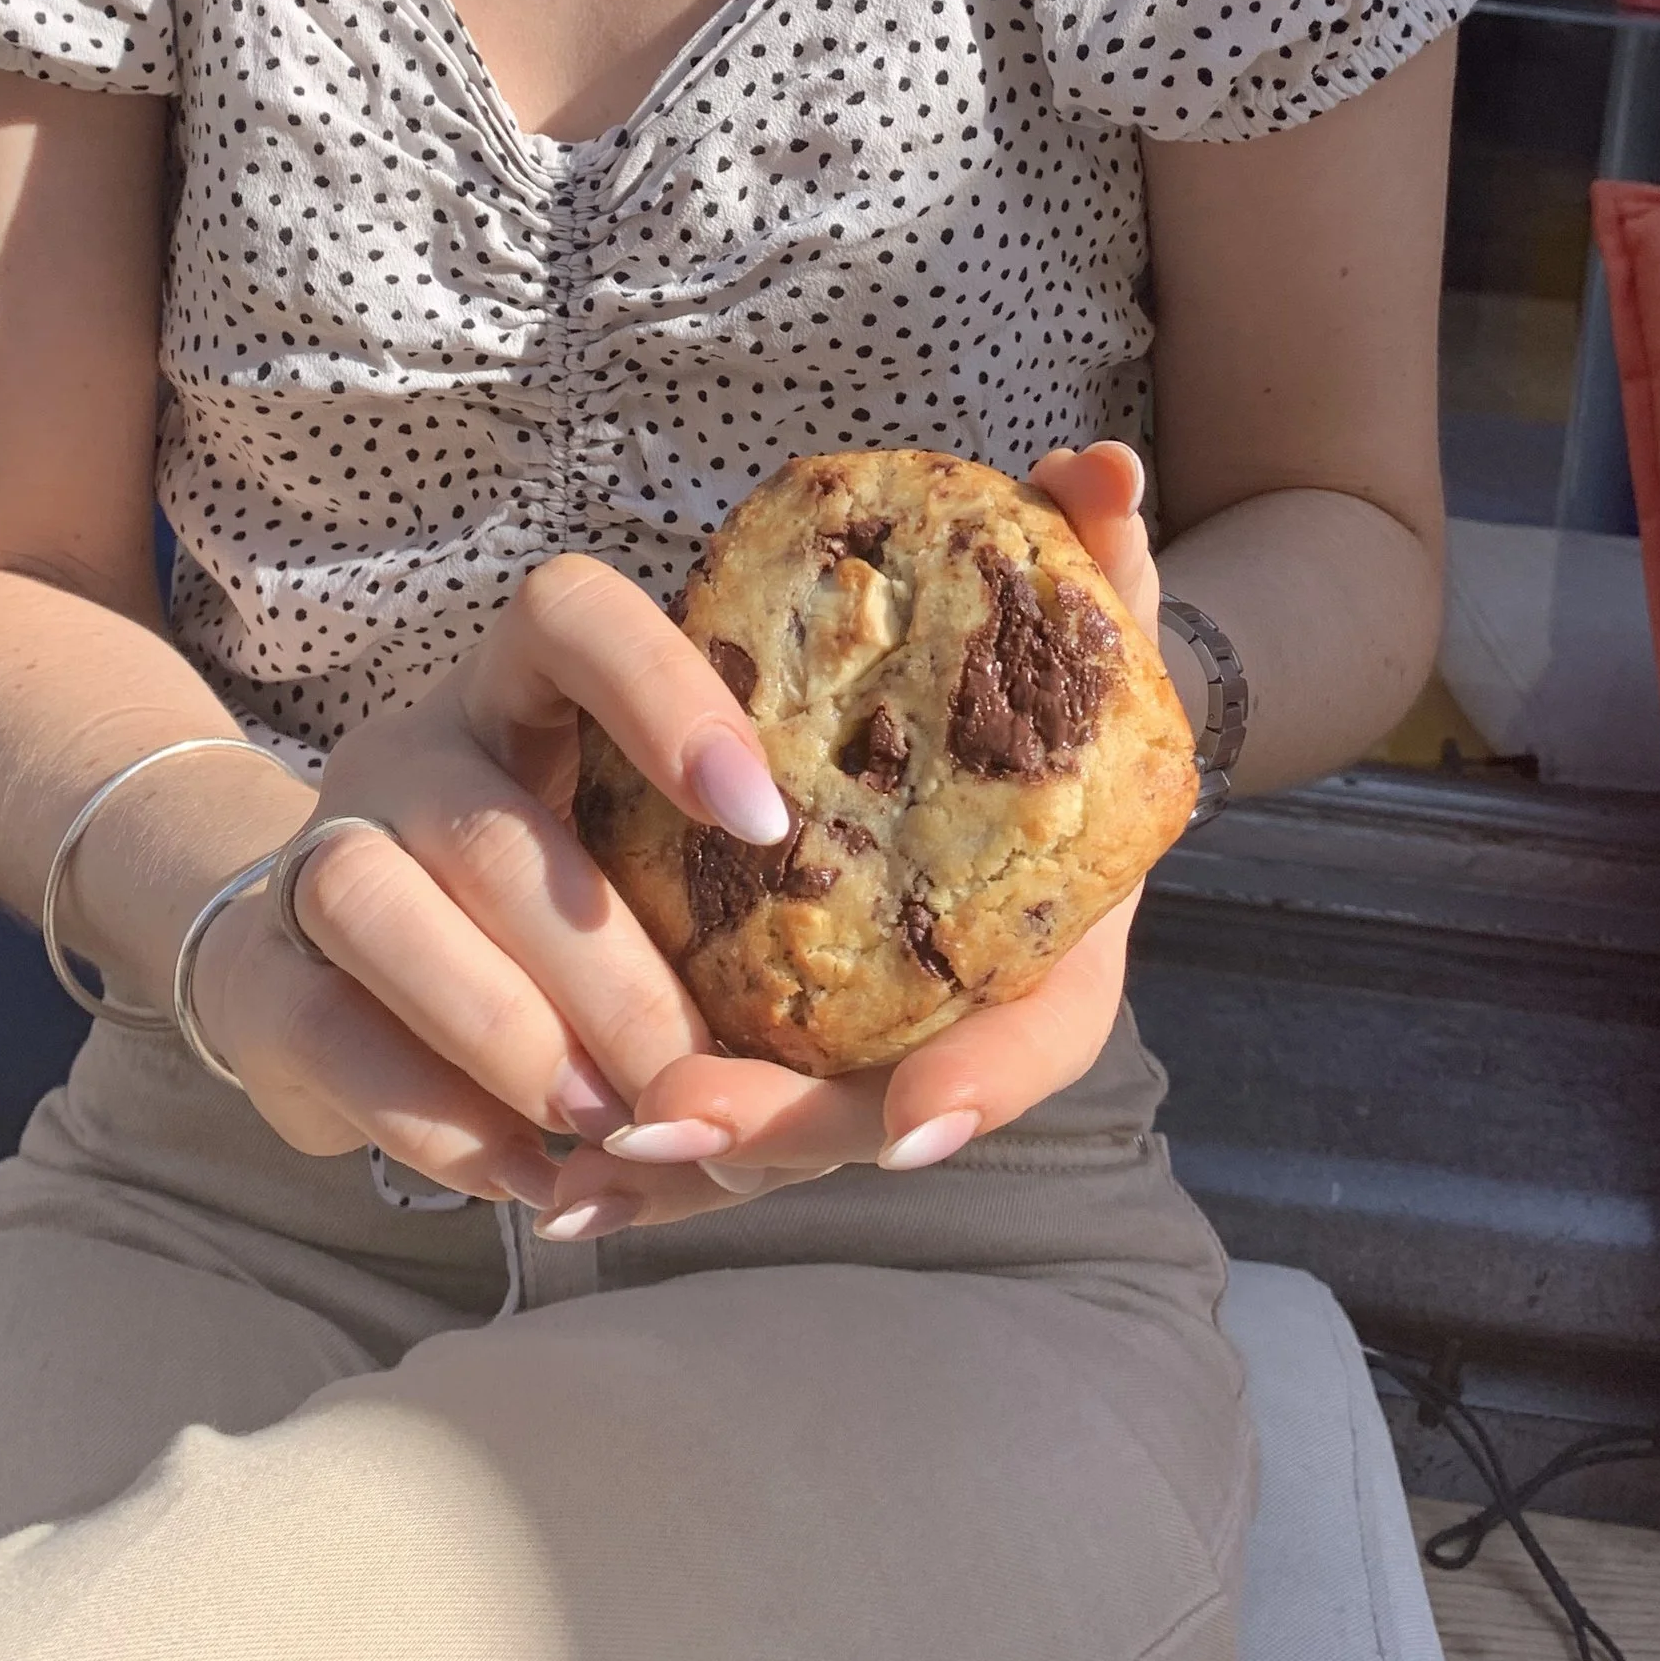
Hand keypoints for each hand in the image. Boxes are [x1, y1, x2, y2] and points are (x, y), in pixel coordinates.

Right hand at [186, 553, 790, 1212]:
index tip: (764, 816)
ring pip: (381, 904)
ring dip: (509, 1032)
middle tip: (701, 1080)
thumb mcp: (628, 879)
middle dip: (609, 972)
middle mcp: (414, 751)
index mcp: (519, 692)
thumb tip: (883, 1053)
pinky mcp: (259, 976)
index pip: (569, 612)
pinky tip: (531, 1173)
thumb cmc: (543, 926)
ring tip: (605, 1122)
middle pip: (493, 828)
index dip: (662, 690)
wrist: (325, 973)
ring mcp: (322, 851)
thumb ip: (719, 920)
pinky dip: (439, 1122)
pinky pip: (329, 1031)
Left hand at [530, 441, 1160, 1239]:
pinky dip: (657, 1171)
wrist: (1033, 745)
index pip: (1034, 1040)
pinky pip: (730, 1125)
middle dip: (783, 1128)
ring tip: (583, 1174)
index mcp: (1053, 941)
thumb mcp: (1082, 617)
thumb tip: (1100, 464)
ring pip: (791, 1137)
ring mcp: (878, 1045)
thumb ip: (1094, 548)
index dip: (981, 1081)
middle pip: (880, 1109)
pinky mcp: (798, 1046)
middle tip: (674, 1119)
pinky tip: (558, 1197)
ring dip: (696, 1162)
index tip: (915, 1117)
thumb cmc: (1047, 686)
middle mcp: (966, 1014)